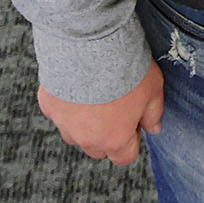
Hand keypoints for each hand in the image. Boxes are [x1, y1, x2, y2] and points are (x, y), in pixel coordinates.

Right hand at [37, 67, 162, 165]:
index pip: (124, 157)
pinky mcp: (48, 105)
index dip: (131, 140)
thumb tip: (154, 128)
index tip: (133, 121)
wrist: (93, 46)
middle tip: (114, 107)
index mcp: (115, 140)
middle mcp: (87, 138)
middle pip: (97, 148)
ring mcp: (64, 123)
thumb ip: (153, 114)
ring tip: (93, 95)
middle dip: (106, 133)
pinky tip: (76, 84)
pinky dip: (65, 103)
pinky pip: (57, 111)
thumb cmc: (126, 70)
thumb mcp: (153, 91)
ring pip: (74, 132)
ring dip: (83, 122)